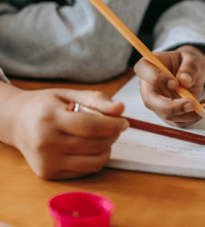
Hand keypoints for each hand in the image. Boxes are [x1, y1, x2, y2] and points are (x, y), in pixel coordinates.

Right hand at [3, 88, 128, 179]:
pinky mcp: (48, 173)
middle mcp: (45, 141)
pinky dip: (95, 159)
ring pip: (93, 161)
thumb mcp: (70, 94)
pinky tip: (92, 147)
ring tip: (105, 137)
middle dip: (113, 136)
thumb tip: (120, 109)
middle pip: (94, 145)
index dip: (113, 125)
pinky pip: (84, 171)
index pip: (90, 126)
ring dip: (107, 149)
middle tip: (116, 127)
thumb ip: (96, 99)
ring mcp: (46, 160)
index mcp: (50, 117)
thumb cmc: (46, 105)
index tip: (124, 122)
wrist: (17, 121)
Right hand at [134, 45, 204, 126]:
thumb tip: (184, 80)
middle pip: (151, 101)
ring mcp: (157, 102)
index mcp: (149, 66)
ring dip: (190, 115)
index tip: (175, 82)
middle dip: (172, 107)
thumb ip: (189, 67)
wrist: (192, 73)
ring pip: (168, 115)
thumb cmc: (187, 63)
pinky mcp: (168, 114)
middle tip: (193, 104)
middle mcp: (149, 86)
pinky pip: (179, 121)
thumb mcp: (192, 59)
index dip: (156, 78)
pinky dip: (195, 117)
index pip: (143, 71)